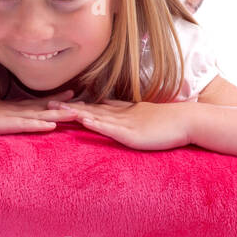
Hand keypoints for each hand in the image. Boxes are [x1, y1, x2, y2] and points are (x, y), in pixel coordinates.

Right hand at [0, 88, 80, 135]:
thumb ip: (0, 115)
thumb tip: (6, 118)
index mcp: (12, 107)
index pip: (39, 103)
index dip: (57, 99)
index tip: (74, 95)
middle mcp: (15, 109)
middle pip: (45, 107)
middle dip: (66, 105)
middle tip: (88, 103)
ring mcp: (10, 116)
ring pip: (40, 115)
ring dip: (59, 115)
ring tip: (78, 114)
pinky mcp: (3, 124)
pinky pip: (24, 125)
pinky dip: (38, 125)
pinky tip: (51, 126)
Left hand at [50, 97, 195, 149]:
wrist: (189, 121)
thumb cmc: (171, 122)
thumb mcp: (145, 117)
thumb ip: (132, 116)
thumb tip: (122, 117)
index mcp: (124, 112)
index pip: (97, 107)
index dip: (78, 105)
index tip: (60, 102)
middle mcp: (121, 115)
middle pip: (90, 109)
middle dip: (68, 107)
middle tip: (46, 104)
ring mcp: (125, 123)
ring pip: (96, 117)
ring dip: (76, 114)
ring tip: (57, 111)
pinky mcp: (132, 134)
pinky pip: (111, 128)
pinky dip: (96, 124)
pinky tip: (83, 121)